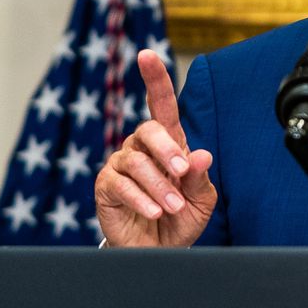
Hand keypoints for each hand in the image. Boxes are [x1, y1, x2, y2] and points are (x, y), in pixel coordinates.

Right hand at [92, 50, 217, 246]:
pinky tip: (155, 212)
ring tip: (173, 206)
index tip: (147, 55)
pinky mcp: (106, 187)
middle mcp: (142, 148)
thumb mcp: (201, 199)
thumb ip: (199, 177)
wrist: (162, 251)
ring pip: (135, 161)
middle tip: (181, 172)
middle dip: (167, 149)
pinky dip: (141, 199)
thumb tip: (200, 154)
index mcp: (169, 144)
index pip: (161, 105)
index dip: (155, 79)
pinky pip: (120, 184)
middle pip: (148, 130)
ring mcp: (121, 166)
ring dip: (158, 185)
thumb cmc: (182, 219)